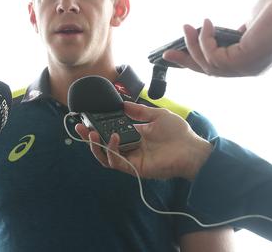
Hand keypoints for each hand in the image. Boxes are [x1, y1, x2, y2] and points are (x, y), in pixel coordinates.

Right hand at [75, 101, 212, 180]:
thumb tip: (122, 104)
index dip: (98, 126)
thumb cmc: (178, 133)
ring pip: (105, 156)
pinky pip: (116, 161)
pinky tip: (113, 137)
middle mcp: (130, 147)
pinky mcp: (134, 168)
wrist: (191, 149)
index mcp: (134, 135)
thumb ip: (138, 111)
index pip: (110, 131)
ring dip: (96, 145)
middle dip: (89, 136)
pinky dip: (110, 150)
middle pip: (103, 145)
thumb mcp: (156, 115)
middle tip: (79, 126)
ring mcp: (131, 159)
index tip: (88, 116)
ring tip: (91, 134)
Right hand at [163, 0, 271, 76]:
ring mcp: (246, 67)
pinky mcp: (243, 61)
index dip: (198, 58)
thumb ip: (242, 24)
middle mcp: (249, 68)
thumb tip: (234, 28)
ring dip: (193, 46)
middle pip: (209, 71)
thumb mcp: (255, 15)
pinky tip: (207, 24)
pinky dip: (205, 41)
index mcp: (252, 59)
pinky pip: (212, 56)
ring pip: (208, 65)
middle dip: (186, 61)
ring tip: (188, 26)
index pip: (219, 65)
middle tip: (166, 53)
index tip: (179, 50)